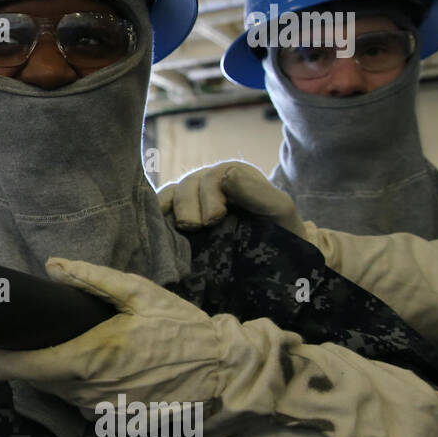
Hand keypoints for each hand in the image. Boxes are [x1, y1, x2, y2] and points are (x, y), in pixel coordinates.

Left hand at [0, 257, 437, 436]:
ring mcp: (99, 410)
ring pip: (51, 391)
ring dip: (32, 374)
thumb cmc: (184, 329)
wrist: (225, 376)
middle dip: (4, 366)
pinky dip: (60, 383)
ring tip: (8, 353)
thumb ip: (92, 279)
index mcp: (90, 359)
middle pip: (32, 381)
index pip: (26, 366)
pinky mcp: (111, 420)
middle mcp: (88, 392)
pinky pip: (73, 400)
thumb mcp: (140, 293)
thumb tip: (51, 266)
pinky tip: (58, 365)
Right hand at [158, 161, 308, 238]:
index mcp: (234, 174)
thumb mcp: (279, 211)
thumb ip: (258, 193)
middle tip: (194, 227)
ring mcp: (192, 198)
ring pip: (171, 194)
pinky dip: (155, 213)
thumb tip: (227, 176)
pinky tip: (157, 226)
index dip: (209, 197)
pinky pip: (160, 206)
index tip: (213, 220)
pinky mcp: (177, 215)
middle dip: (189, 206)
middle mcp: (210, 181)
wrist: (273, 262)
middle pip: (188, 185)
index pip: (213, 177)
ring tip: (182, 230)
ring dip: (172, 210)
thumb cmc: (281, 234)